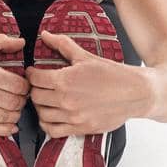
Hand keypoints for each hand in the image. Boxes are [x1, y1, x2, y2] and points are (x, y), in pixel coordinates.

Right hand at [0, 35, 27, 136]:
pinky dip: (5, 129)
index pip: (19, 85)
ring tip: (14, 108)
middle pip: (15, 103)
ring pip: (6, 118)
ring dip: (15, 115)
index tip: (24, 84)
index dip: (26, 86)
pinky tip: (10, 126)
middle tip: (21, 96)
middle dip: (22, 100)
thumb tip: (19, 42)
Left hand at [26, 32, 152, 138]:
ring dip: (40, 106)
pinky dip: (47, 124)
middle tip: (39, 85)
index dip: (31, 74)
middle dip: (35, 89)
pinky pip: (53, 131)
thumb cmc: (113, 75)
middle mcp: (66, 100)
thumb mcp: (86, 56)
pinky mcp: (80, 129)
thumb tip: (46, 35)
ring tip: (45, 100)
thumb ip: (63, 45)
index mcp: (66, 80)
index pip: (35, 79)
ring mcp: (73, 117)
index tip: (34, 73)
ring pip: (42, 114)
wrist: (135, 93)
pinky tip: (52, 115)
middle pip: (36, 96)